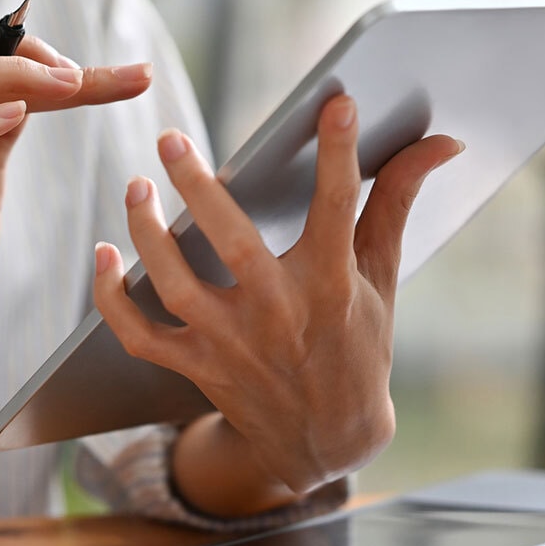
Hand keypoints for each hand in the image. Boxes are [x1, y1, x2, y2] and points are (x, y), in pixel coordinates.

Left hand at [93, 95, 462, 498]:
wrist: (328, 441)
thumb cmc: (356, 342)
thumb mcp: (382, 274)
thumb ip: (397, 200)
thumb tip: (442, 142)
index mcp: (331, 284)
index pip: (338, 207)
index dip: (340, 154)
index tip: (336, 103)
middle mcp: (279, 313)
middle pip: (232, 244)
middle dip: (198, 190)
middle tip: (170, 139)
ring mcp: (232, 344)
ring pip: (175, 286)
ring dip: (147, 236)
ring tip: (136, 187)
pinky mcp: (197, 366)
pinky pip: (140, 334)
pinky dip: (111, 299)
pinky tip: (102, 254)